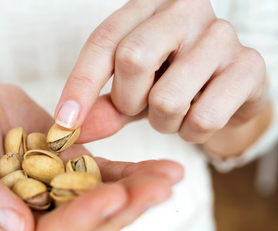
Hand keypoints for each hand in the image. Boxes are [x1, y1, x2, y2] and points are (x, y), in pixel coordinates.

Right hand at [0, 83, 182, 230]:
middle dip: (122, 210)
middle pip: (85, 226)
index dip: (78, 222)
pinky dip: (136, 174)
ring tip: (170, 178)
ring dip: (137, 194)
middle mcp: (36, 214)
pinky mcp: (73, 168)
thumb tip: (17, 230)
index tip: (110, 198)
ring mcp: (58, 191)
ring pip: (103, 204)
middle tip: (158, 190)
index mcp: (4, 221)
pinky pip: (108, 176)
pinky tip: (165, 168)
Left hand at [55, 0, 266, 143]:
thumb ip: (103, 106)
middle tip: (140, 107)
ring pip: (167, 98)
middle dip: (128, 101)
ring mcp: (221, 35)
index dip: (80, 85)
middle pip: (133, 58)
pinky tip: (199, 117)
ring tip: (174, 113)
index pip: (104, 41)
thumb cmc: (171, 80)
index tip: (65, 123)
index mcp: (147, 7)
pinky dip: (192, 133)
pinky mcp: (250, 66)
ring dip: (163, 122)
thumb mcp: (131, 90)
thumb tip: (69, 128)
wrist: (227, 87)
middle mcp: (185, 10)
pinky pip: (203, 118)